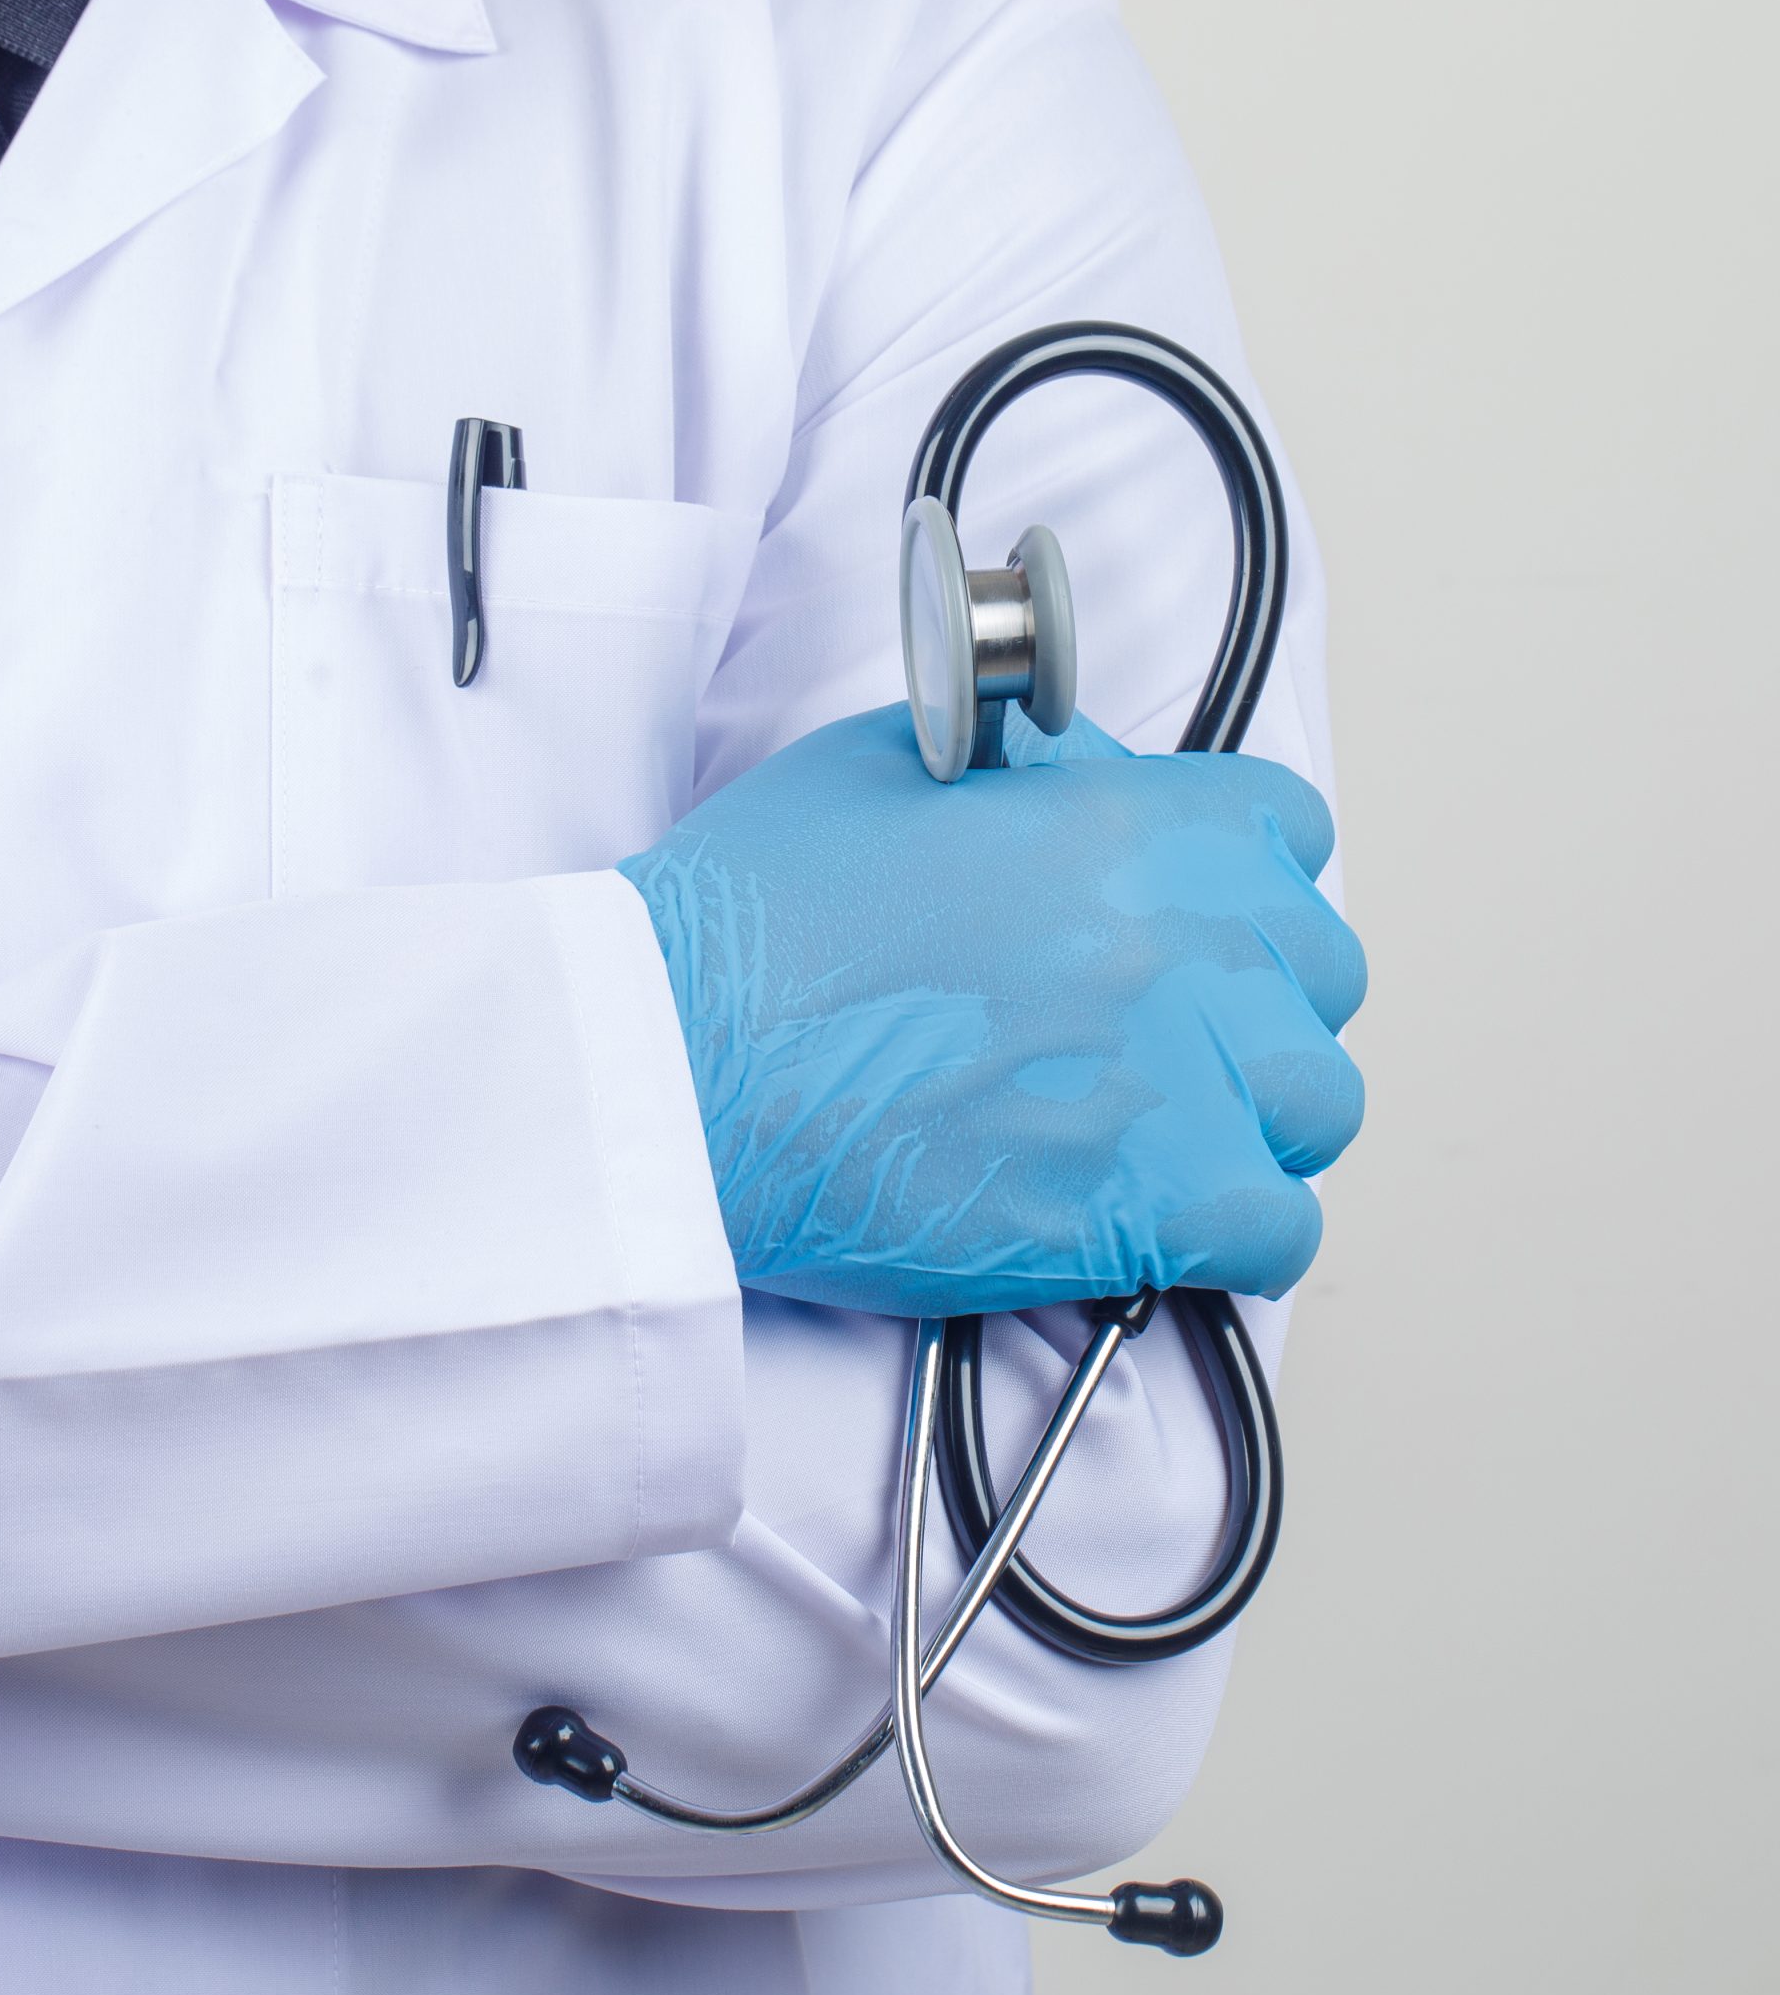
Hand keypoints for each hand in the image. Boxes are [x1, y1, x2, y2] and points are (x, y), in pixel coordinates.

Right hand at [619, 704, 1365, 1316]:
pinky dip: (1237, 1232)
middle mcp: (1181, 944)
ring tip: (1160, 1128)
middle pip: (1318, 973)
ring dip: (1253, 1113)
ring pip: (1316, 1104)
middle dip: (1247, 996)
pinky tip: (1156, 1216)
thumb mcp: (885, 762)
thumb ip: (1021, 764)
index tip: (1183, 916)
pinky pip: (1282, 1229)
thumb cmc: (752, 919)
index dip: (1232, 874)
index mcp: (1127, 823)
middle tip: (1155, 1028)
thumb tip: (1082, 783)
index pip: (1286, 832)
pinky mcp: (1147, 1211)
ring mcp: (1177, 1082)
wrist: (676, 1067)